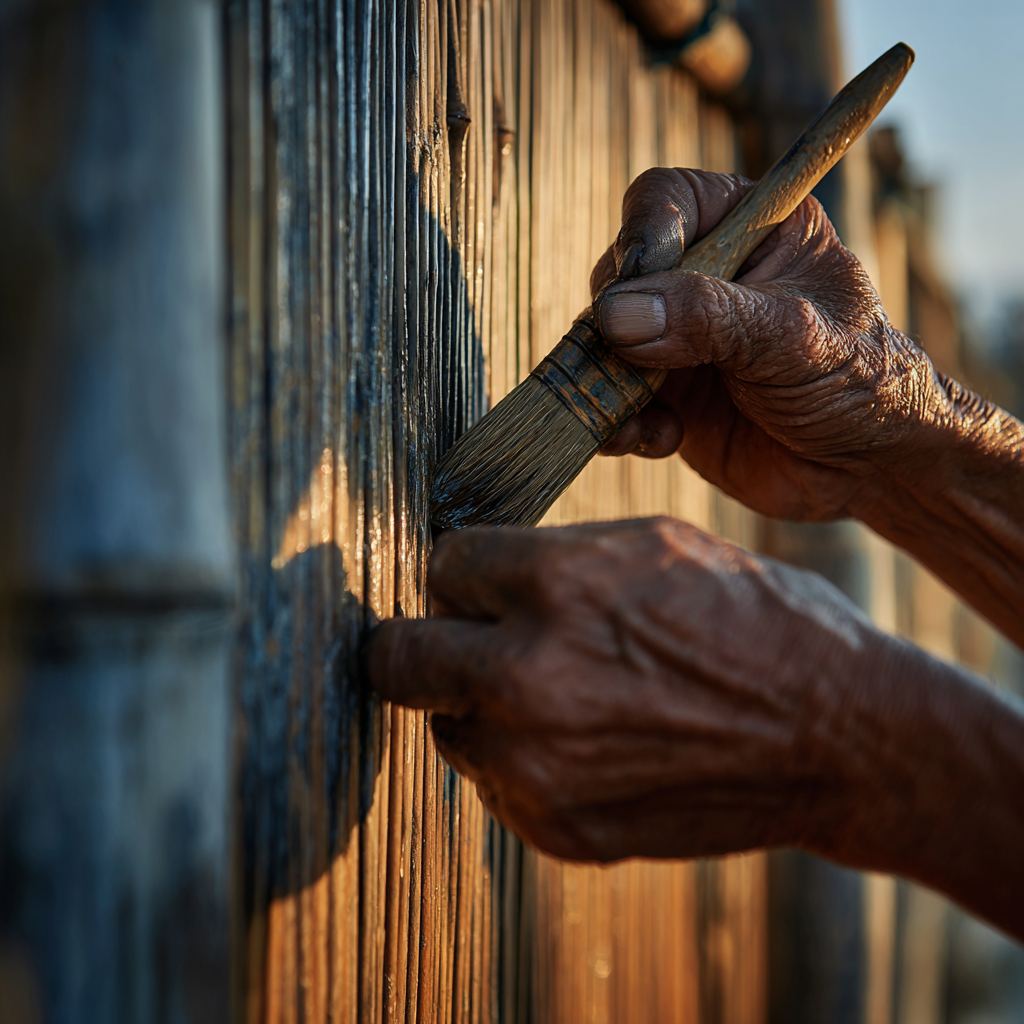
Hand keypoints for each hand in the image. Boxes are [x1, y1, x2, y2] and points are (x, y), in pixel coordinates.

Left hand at [367, 516, 879, 862]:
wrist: (835, 736)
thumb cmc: (754, 624)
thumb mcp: (652, 547)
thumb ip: (548, 560)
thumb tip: (478, 573)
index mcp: (556, 588)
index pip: (442, 565)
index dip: (464, 571)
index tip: (480, 583)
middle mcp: (528, 679)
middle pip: (397, 657)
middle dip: (421, 640)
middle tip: (456, 638)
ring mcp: (537, 766)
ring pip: (445, 724)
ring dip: (476, 706)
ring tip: (549, 693)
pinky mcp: (555, 829)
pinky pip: (495, 783)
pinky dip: (522, 761)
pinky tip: (586, 742)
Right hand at [588, 168, 955, 522]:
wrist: (870, 469)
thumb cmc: (861, 382)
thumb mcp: (793, 337)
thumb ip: (707, 318)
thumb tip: (616, 313)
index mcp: (749, 229)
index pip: (665, 200)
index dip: (641, 238)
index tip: (634, 290)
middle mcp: (706, 278)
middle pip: (619, 274)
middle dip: (615, 324)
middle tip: (637, 362)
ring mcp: (680, 339)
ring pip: (604, 343)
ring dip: (609, 382)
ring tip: (637, 413)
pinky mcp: (668, 395)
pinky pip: (613, 400)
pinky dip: (621, 423)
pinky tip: (659, 439)